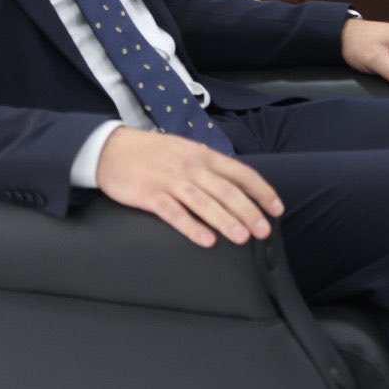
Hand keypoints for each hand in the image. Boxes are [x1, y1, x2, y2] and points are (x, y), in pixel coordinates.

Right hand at [97, 126, 282, 246]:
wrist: (111, 149)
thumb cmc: (153, 154)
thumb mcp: (187, 151)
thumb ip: (210, 167)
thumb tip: (237, 186)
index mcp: (204, 155)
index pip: (241, 173)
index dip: (262, 191)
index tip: (277, 209)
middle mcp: (191, 167)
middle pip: (226, 190)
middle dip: (248, 211)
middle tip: (263, 231)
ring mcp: (171, 180)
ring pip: (204, 202)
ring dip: (225, 220)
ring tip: (242, 238)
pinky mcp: (150, 195)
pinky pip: (174, 213)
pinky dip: (191, 227)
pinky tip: (205, 240)